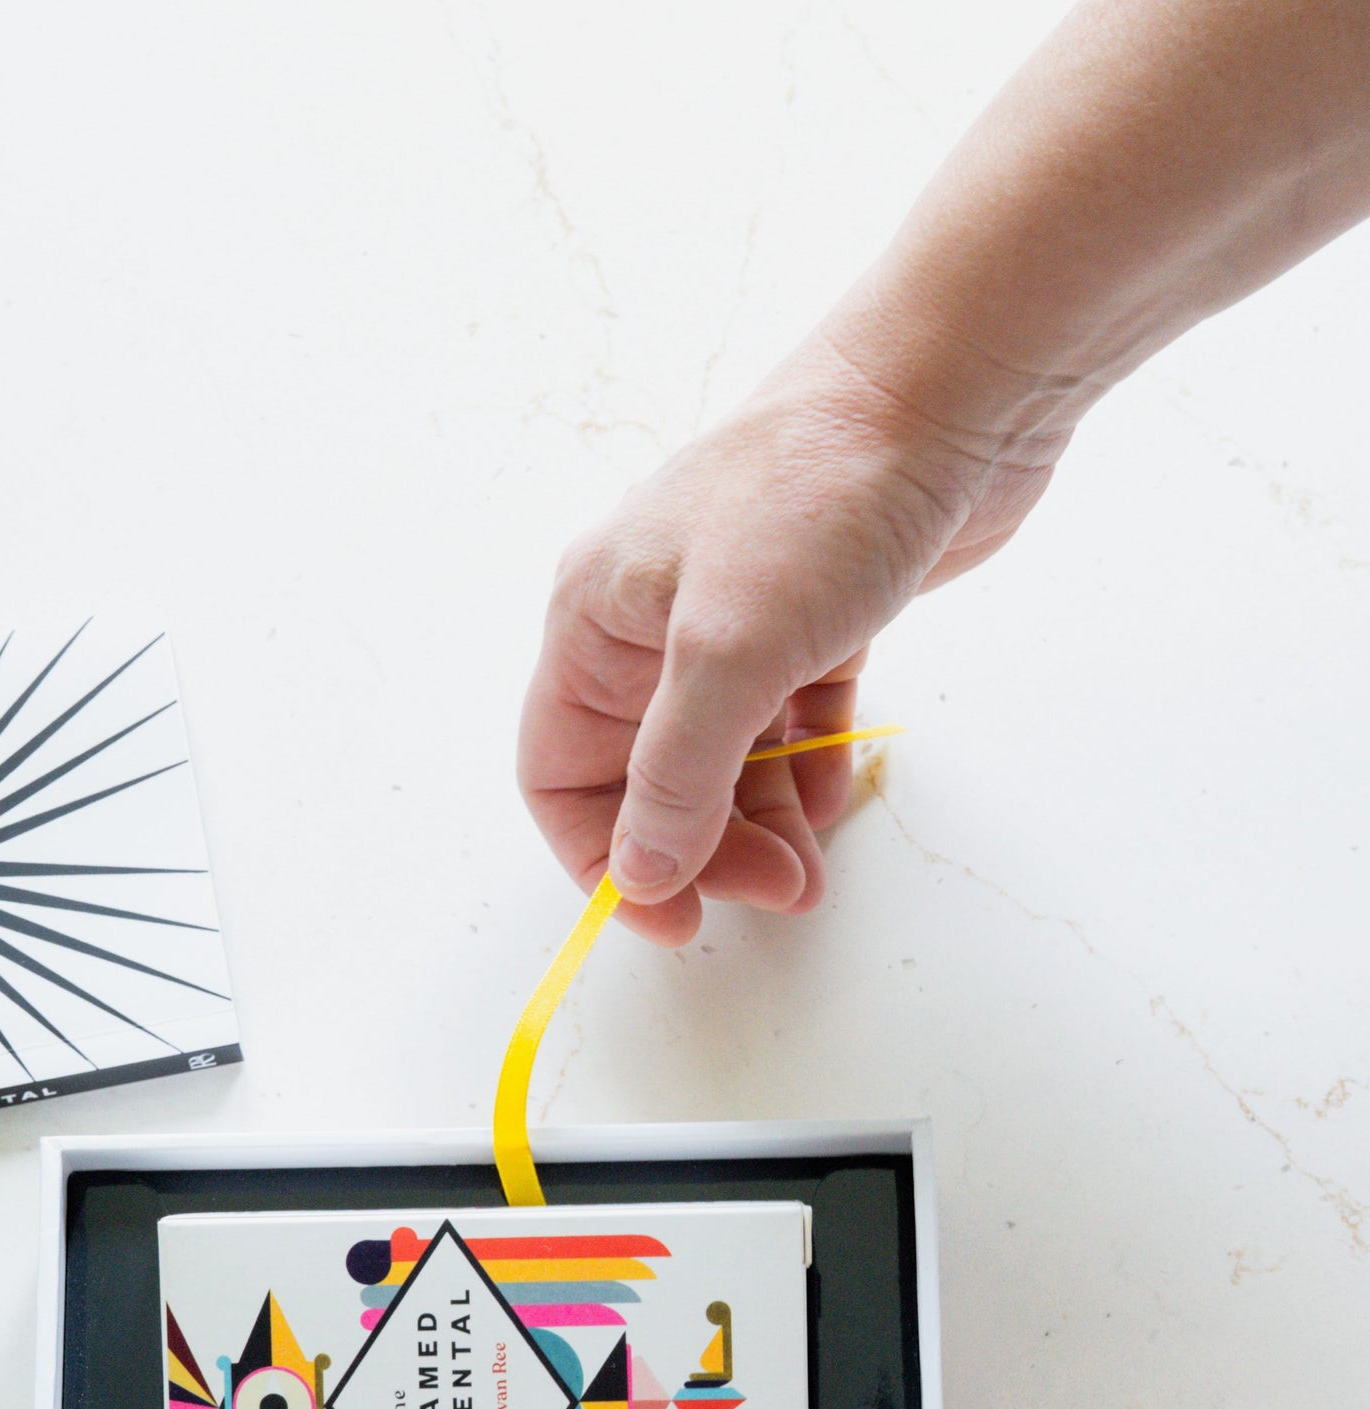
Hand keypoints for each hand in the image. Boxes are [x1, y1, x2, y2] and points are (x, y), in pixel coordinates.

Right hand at [516, 328, 1060, 942]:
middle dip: (702, 850)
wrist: (950, 387)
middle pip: (647, 781)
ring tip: (810, 867)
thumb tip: (642, 873)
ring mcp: (735, 619)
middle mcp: (651, 624)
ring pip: (725, 760)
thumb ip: (677, 776)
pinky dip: (807, 769)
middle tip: (774, 890)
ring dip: (760, 825)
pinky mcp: (816, 616)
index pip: (561, 775)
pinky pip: (791, 723)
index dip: (602, 859)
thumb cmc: (819, 492)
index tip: (669, 919)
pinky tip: (834, 795)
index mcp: (596, 622)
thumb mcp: (727, 652)